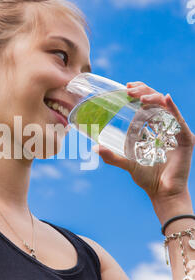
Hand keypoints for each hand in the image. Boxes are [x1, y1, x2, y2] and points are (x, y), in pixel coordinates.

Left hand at [92, 81, 194, 200]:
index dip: (139, 92)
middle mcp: (165, 126)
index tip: (125, 87)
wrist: (162, 193)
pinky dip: (173, 108)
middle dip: (143, 91)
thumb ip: (112, 156)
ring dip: (153, 97)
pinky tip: (166, 99)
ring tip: (140, 96)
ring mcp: (175, 131)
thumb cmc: (147, 177)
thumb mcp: (127, 163)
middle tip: (129, 90)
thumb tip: (94, 149)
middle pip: (156, 100)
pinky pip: (179, 120)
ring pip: (166, 106)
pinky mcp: (185, 138)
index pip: (147, 103)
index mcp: (153, 127)